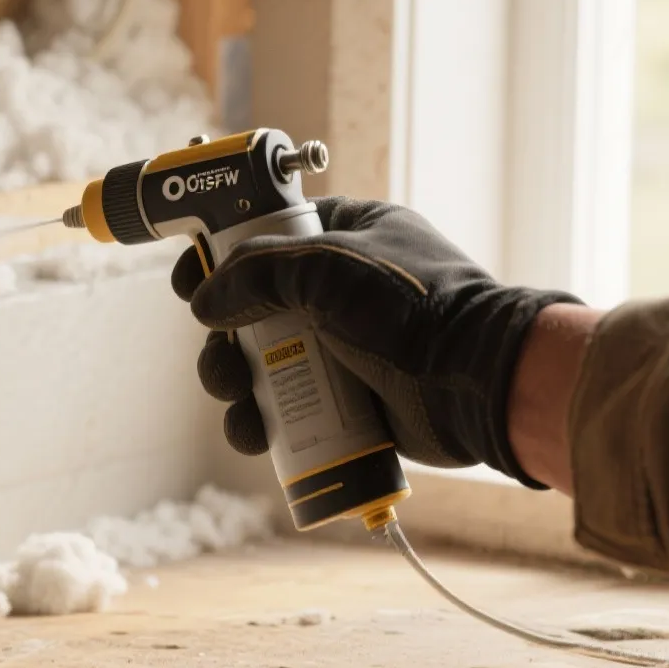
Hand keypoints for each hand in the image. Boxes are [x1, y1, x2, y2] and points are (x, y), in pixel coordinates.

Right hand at [169, 196, 578, 484]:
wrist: (479, 383)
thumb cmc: (412, 309)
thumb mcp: (326, 268)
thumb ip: (255, 272)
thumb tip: (205, 303)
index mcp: (344, 234)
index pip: (264, 233)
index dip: (218, 255)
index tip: (189, 280)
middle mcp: (339, 288)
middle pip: (250, 306)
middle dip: (221, 336)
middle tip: (220, 356)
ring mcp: (342, 346)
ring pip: (259, 361)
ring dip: (232, 382)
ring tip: (236, 398)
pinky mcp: (347, 400)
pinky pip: (286, 409)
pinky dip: (261, 423)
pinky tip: (254, 433)